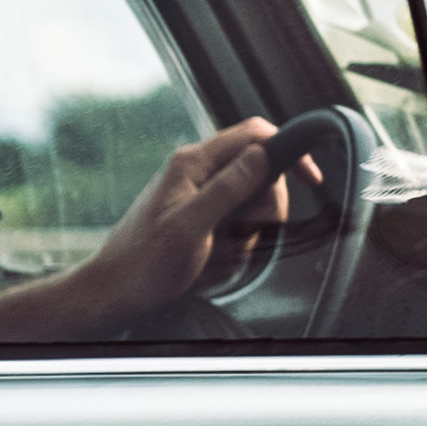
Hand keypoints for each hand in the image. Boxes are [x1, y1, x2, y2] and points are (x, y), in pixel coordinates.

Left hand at [0, 119, 295, 343]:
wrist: (116, 290)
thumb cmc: (144, 263)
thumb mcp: (191, 227)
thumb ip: (227, 188)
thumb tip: (261, 154)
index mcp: (192, 163)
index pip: (254, 134)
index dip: (288, 150)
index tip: (310, 180)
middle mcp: (197, 172)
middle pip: (261, 174)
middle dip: (263, 208)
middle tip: (239, 232)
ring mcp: (200, 195)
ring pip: (254, 204)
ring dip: (247, 233)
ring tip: (217, 250)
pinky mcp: (202, 217)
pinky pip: (238, 226)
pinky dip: (235, 245)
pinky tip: (213, 259)